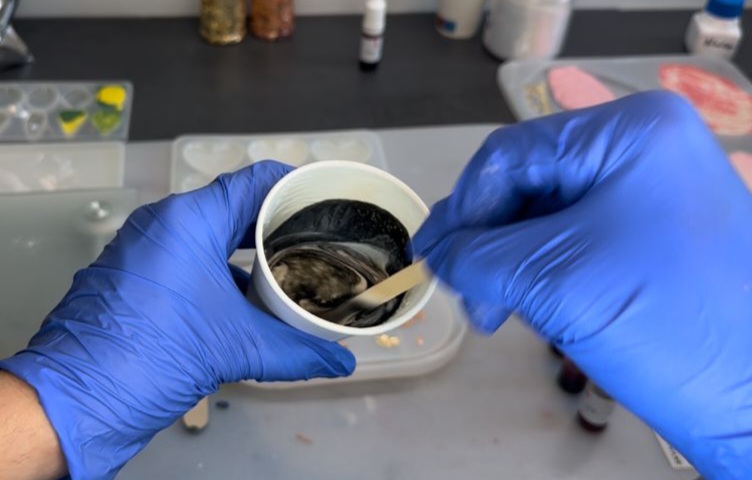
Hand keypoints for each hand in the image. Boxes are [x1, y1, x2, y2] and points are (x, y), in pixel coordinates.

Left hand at [0, 161, 354, 479]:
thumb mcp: (234, 348)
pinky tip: (251, 298)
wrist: (76, 401)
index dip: (296, 186)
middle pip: (235, 207)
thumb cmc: (151, 356)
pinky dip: (224, 272)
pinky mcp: (139, 276)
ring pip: (212, 236)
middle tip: (320, 239)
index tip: (329, 200)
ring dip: (250, 251)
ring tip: (293, 269)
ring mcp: (147, 250)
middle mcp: (165, 224)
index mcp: (189, 221)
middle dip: (278, 224)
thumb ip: (296, 351)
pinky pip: (192, 259)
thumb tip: (340, 363)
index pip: (254, 182)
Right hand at [414, 91, 751, 478]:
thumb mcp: (554, 280)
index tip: (434, 256)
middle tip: (462, 291)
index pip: (512, 154)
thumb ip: (478, 257)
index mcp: (630, 132)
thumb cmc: (664, 322)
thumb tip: (439, 254)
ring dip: (509, 262)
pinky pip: (574, 241)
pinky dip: (540, 272)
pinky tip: (525, 304)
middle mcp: (643, 147)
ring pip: (546, 217)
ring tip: (494, 311)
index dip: (464, 206)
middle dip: (488, 241)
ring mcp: (650, 190)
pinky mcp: (651, 234)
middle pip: (529, 184)